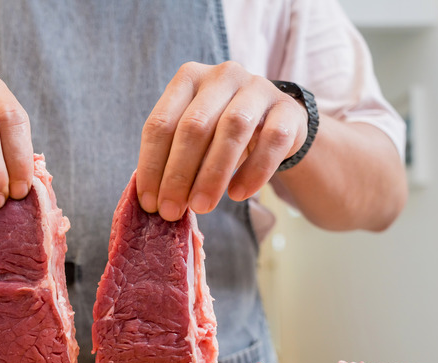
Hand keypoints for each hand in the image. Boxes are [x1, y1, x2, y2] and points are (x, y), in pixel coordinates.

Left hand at [136, 61, 308, 220]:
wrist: (276, 122)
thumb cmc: (221, 132)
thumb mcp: (194, 136)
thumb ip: (173, 157)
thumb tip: (152, 200)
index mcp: (188, 78)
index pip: (161, 123)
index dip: (152, 165)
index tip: (149, 202)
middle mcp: (222, 76)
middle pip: (194, 126)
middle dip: (178, 175)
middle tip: (171, 211)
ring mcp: (258, 88)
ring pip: (232, 129)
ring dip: (212, 175)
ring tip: (201, 207)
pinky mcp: (288, 110)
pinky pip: (271, 142)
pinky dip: (253, 172)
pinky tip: (238, 195)